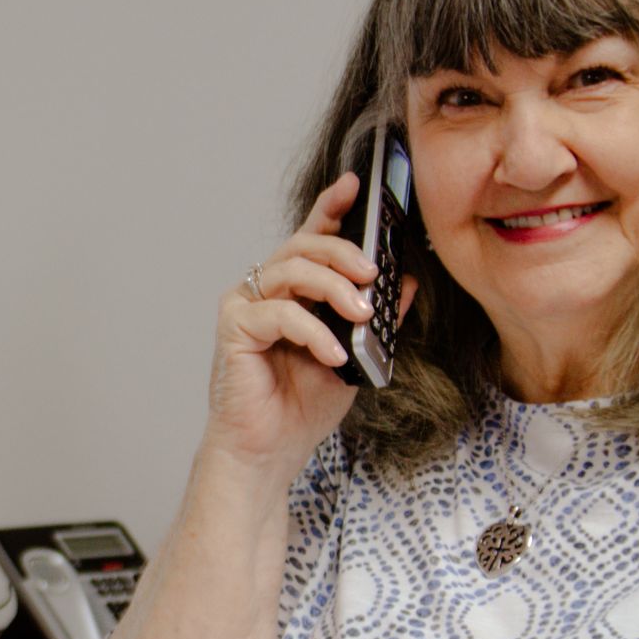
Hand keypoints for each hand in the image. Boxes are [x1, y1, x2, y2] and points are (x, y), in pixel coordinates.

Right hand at [204, 176, 417, 476]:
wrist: (269, 452)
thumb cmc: (301, 407)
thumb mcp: (355, 357)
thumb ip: (375, 320)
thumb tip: (404, 284)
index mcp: (294, 291)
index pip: (313, 237)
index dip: (331, 207)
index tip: (356, 186)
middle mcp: (266, 290)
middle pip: (304, 246)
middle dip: (343, 251)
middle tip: (371, 273)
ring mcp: (246, 305)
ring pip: (291, 269)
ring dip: (332, 287)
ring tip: (360, 315)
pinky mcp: (234, 327)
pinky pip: (278, 312)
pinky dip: (312, 331)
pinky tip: (332, 354)